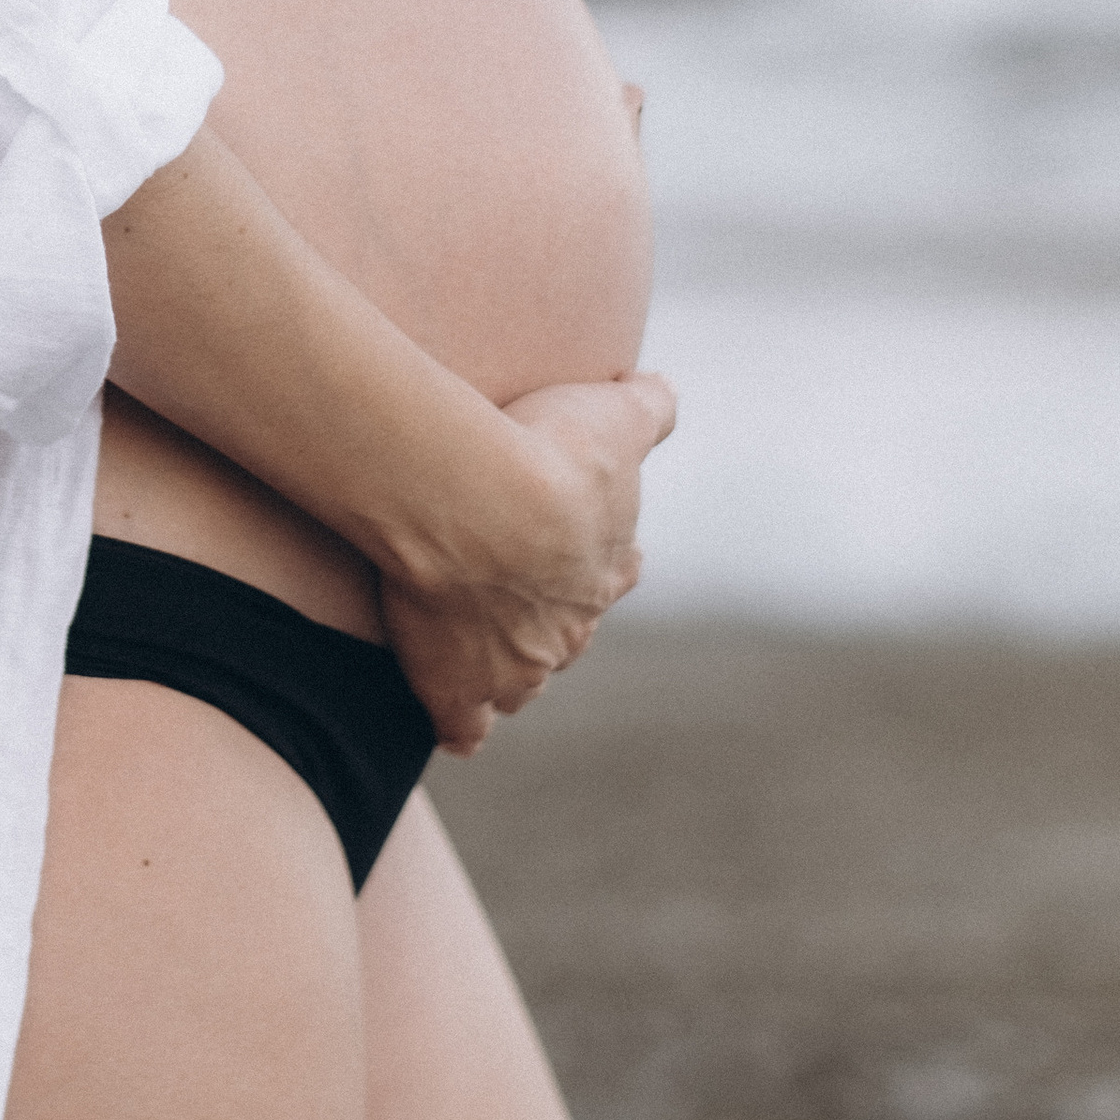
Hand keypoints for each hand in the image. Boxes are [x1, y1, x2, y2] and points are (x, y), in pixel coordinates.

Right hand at [378, 369, 676, 755]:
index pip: (614, 574)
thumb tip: (664, 391)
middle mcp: (566, 630)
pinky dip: (460, 727)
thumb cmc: (548, 456)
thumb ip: (649, 406)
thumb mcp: (616, 417)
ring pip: (518, 686)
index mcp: (604, 570)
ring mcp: (513, 667)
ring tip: (485, 662)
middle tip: (523, 602)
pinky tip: (456, 728)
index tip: (594, 554)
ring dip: (507, 674)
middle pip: (565, 637)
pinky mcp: (455, 687)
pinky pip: (461, 725)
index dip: (604, 563)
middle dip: (550, 622)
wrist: (480, 507)